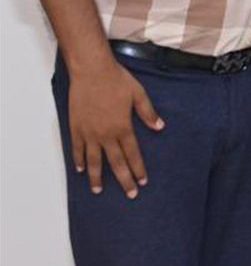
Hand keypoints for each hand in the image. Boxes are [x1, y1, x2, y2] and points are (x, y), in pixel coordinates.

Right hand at [67, 53, 164, 196]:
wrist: (91, 70)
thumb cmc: (117, 80)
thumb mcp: (138, 94)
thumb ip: (148, 113)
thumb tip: (160, 127)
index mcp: (123, 127)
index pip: (132, 154)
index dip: (138, 169)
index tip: (143, 182)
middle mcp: (105, 134)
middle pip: (115, 163)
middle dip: (123, 180)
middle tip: (129, 194)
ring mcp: (89, 132)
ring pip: (93, 160)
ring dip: (97, 177)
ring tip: (98, 191)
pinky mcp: (76, 127)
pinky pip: (76, 149)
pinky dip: (78, 160)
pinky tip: (81, 170)